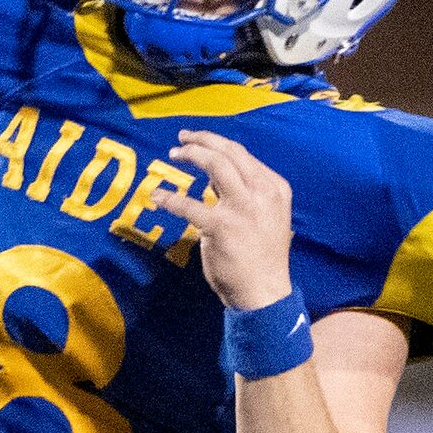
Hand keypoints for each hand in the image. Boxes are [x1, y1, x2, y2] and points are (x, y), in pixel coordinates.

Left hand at [148, 129, 294, 310]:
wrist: (265, 292)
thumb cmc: (261, 256)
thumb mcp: (265, 216)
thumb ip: (245, 194)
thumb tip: (213, 176)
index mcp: (274, 188)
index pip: (243, 155)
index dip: (216, 143)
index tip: (196, 140)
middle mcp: (262, 193)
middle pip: (229, 152)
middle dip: (202, 140)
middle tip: (181, 140)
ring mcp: (243, 208)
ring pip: (215, 165)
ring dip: (191, 155)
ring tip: (174, 156)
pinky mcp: (222, 226)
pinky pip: (189, 205)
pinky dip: (170, 198)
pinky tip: (158, 197)